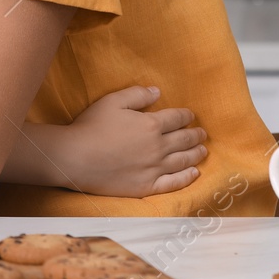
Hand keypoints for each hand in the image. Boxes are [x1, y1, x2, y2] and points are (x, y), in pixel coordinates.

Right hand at [36, 86, 207, 198]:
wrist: (76, 159)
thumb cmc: (91, 127)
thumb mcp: (112, 101)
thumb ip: (137, 94)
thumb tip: (157, 92)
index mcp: (151, 125)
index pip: (177, 118)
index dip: (186, 116)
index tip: (191, 116)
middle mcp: (158, 147)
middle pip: (184, 140)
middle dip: (195, 135)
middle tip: (202, 134)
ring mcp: (154, 169)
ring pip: (183, 161)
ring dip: (196, 155)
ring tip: (203, 152)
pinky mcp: (147, 186)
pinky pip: (173, 183)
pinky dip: (187, 178)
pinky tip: (194, 174)